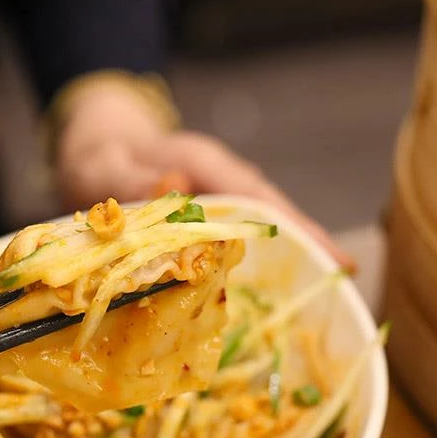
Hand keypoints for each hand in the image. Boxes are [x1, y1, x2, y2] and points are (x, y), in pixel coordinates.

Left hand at [55, 83, 353, 270]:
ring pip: (259, 224)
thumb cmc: (98, 157)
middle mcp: (217, 179)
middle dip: (308, 243)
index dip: (299, 227)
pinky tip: (268, 287)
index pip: (259, 196)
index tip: (334, 258)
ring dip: (289, 253)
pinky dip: (255, 259)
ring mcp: (213, 196)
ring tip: (322, 291)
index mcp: (202, 163)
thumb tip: (177, 188)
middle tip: (343, 282)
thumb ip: (134, 179)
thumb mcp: (106, 166)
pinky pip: (236, 236)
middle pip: (272, 211)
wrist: (93, 146)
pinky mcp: (203, 215)